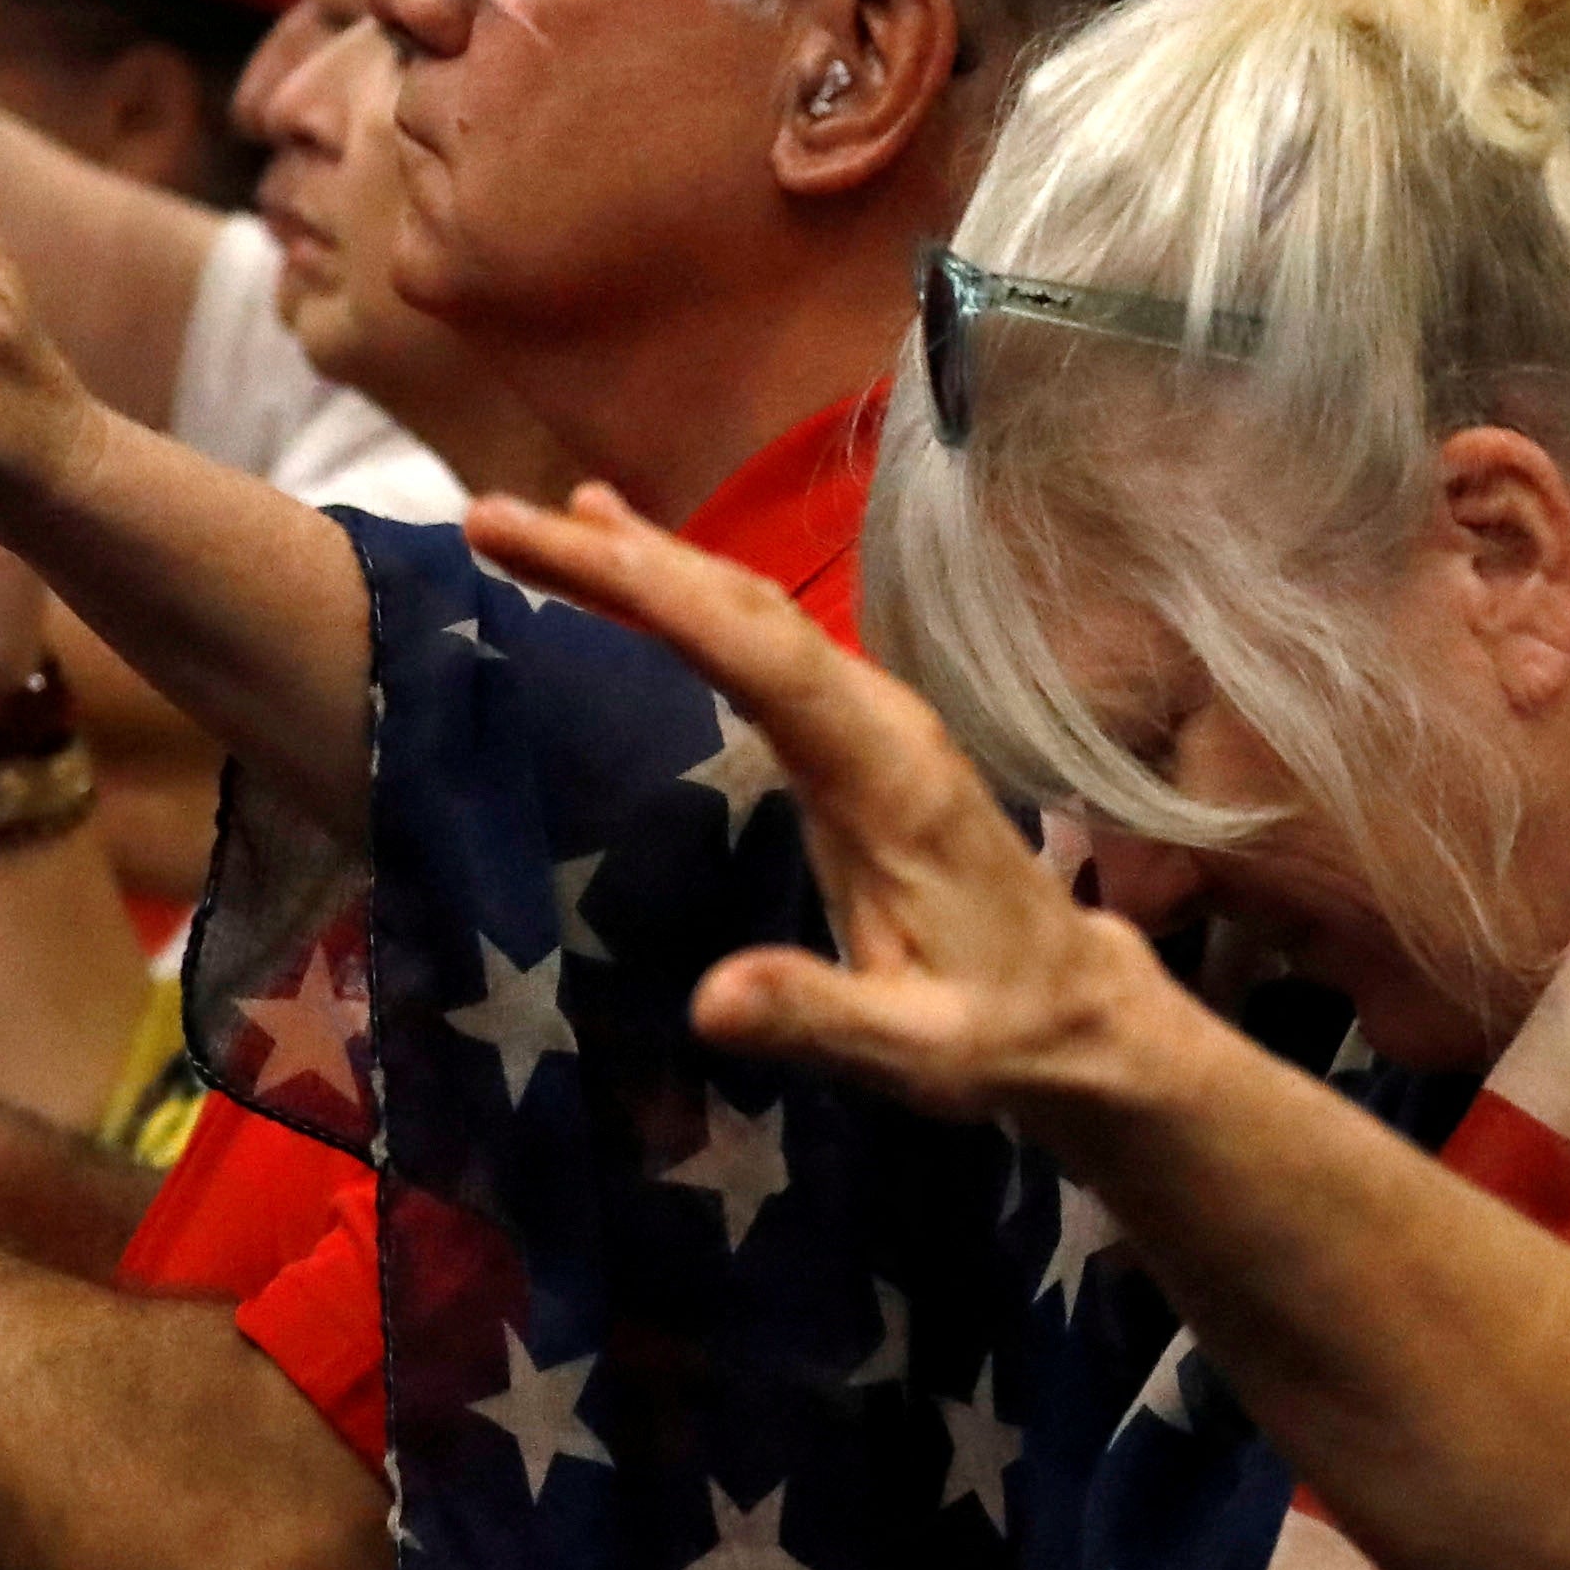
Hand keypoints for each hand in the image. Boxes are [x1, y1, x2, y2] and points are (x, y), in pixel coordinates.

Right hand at [461, 486, 1197, 1135]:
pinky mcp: (851, 735)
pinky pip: (755, 644)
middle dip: (619, 556)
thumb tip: (708, 1001)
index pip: (760, 652)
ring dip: (643, 563)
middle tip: (490, 517)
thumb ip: (819, 1017)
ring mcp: (867, 718)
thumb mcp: (916, 1052)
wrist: (1079, 1014)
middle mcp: (876, 717)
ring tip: (533, 520)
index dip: (655, 586)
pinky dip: (682, 597)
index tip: (552, 537)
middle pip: (741, 608)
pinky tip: (630, 565)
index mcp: (887, 772)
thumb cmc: (997, 1033)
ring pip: (747, 612)